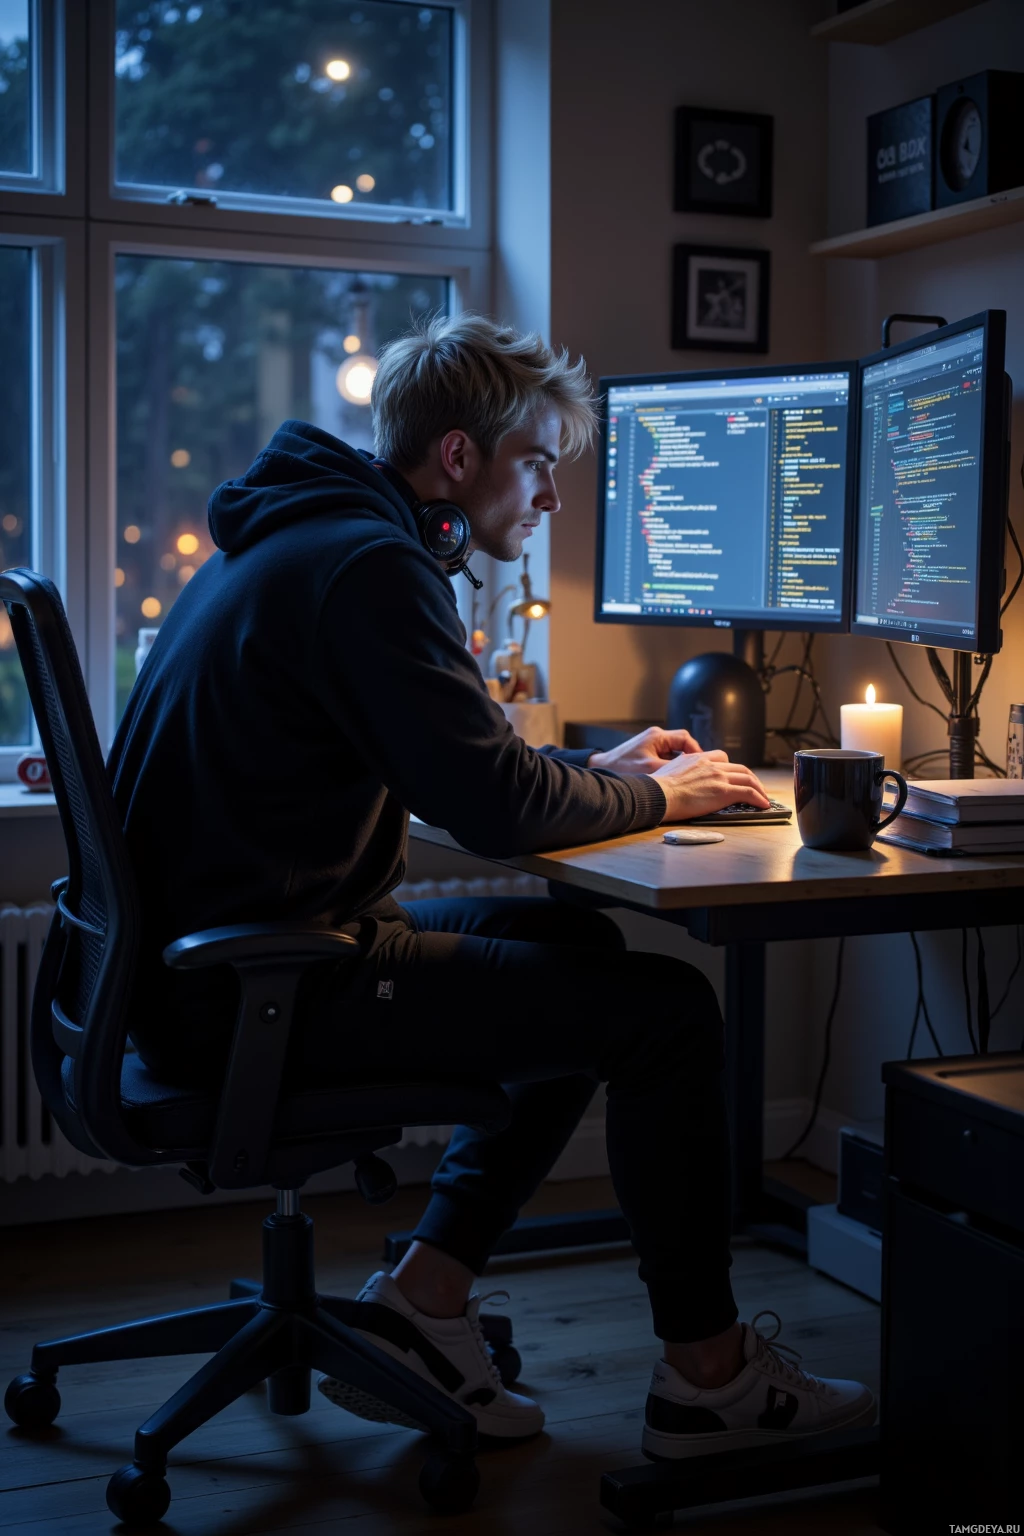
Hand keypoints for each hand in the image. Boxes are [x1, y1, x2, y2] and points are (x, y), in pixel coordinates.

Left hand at [589, 726, 721, 775]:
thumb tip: (692, 772)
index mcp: (657, 736)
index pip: (685, 739)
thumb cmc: (622, 768)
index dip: (696, 751)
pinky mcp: (646, 753)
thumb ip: (672, 769)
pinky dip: (670, 766)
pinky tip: (671, 778)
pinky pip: (665, 757)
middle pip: (682, 744)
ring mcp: (650, 744)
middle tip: (696, 772)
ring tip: (685, 777)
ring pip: (674, 751)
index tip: (701, 764)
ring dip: (680, 763)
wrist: (601, 769)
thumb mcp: (650, 770)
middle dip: (690, 758)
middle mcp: (655, 737)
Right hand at [651, 753, 769, 822]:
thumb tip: (678, 779)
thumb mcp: (669, 770)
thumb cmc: (658, 788)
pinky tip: (763, 805)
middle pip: (739, 768)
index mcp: (698, 758)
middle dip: (750, 778)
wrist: (659, 794)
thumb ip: (680, 771)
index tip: (734, 775)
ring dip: (759, 788)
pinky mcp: (724, 792)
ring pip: (748, 778)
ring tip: (763, 798)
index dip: (731, 767)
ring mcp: (719, 777)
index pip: (722, 758)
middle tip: (755, 787)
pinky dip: (759, 798)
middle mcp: (711, 765)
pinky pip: (748, 793)